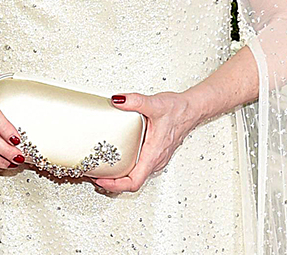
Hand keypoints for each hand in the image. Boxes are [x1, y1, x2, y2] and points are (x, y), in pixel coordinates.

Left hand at [87, 90, 201, 192]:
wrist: (192, 109)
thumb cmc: (179, 110)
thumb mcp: (155, 104)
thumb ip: (135, 101)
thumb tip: (117, 100)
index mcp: (153, 154)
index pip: (134, 181)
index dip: (115, 185)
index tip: (100, 180)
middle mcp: (155, 160)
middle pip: (132, 182)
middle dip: (112, 182)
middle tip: (93, 174)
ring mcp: (155, 158)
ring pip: (135, 176)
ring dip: (118, 176)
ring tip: (101, 168)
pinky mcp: (155, 153)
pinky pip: (138, 167)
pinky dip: (125, 168)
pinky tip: (116, 158)